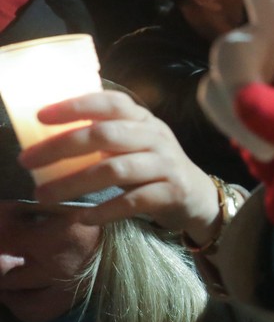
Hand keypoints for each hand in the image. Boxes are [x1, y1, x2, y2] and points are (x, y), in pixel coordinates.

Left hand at [20, 91, 218, 243]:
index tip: (40, 116)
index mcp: (142, 119)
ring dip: (74, 183)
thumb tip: (47, 136)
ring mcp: (166, 164)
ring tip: (44, 195)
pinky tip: (83, 218)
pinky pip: (134, 201)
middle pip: (105, 135)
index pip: (110, 103)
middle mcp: (156, 137)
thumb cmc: (153, 167)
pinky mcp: (172, 192)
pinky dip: (106, 210)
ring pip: (116, 169)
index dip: (76, 106)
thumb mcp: (134, 142)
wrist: (198, 196)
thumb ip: (103, 134)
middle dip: (62, 147)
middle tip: (27, 162)